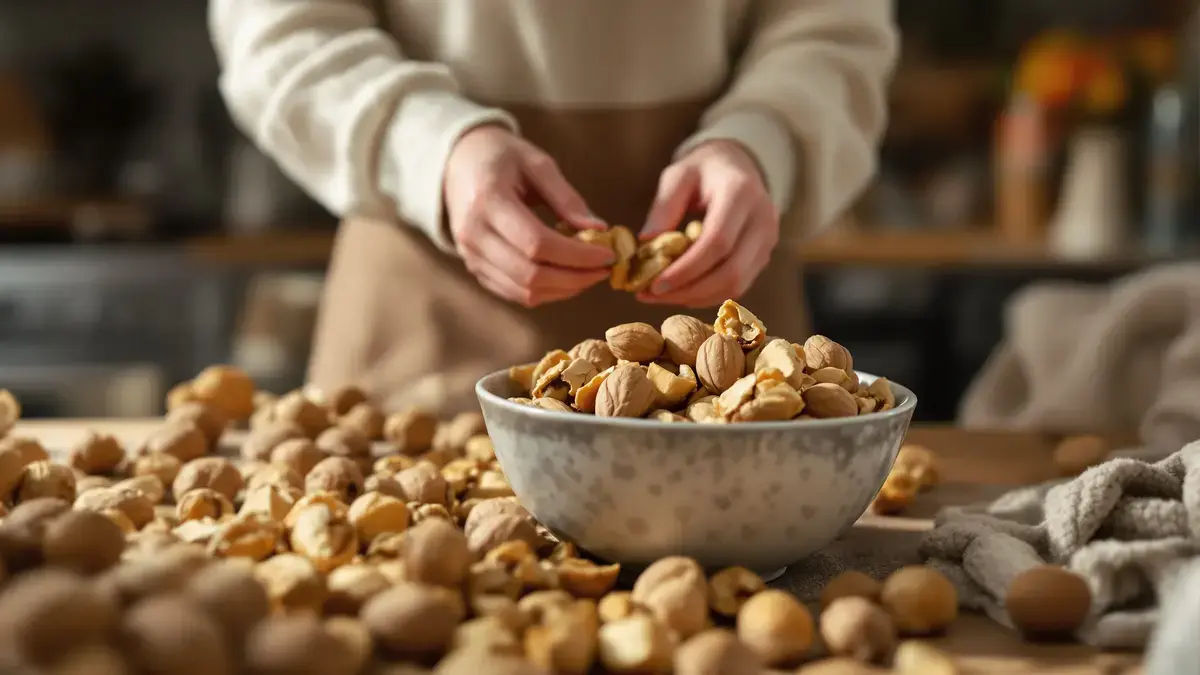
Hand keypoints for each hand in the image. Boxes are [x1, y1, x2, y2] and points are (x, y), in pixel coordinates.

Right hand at [445, 124, 612, 307]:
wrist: (458, 164)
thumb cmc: (501, 157)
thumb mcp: (536, 163)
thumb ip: (566, 197)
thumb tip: (598, 229)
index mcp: (488, 202)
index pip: (537, 244)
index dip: (577, 255)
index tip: (607, 254)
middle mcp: (474, 235)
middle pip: (531, 275)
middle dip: (575, 278)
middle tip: (605, 270)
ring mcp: (471, 257)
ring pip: (524, 291)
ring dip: (564, 289)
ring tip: (590, 274)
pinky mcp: (476, 269)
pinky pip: (515, 293)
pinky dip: (546, 292)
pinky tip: (567, 278)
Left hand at [636, 139, 779, 306]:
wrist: (737, 166)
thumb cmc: (703, 171)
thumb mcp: (677, 176)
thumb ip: (663, 207)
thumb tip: (647, 243)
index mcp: (740, 193)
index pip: (717, 242)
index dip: (686, 269)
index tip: (655, 284)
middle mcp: (762, 219)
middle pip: (731, 271)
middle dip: (689, 290)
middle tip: (653, 295)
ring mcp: (767, 240)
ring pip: (736, 285)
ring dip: (697, 297)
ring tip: (662, 296)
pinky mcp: (764, 256)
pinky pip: (738, 286)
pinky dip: (708, 295)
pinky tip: (681, 291)